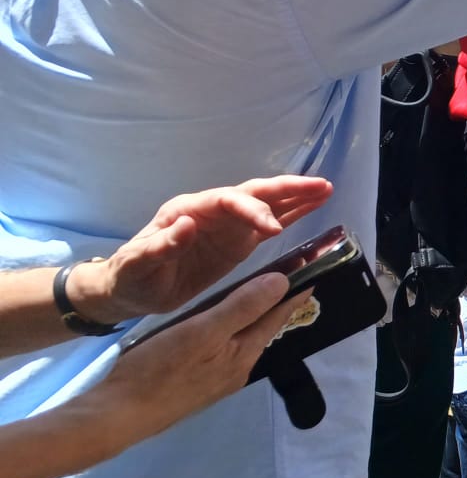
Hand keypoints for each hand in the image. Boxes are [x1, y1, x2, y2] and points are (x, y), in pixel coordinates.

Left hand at [73, 177, 334, 325]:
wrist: (128, 290)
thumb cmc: (130, 277)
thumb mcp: (137, 265)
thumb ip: (161, 245)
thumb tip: (187, 224)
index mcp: (187, 211)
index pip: (226, 201)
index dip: (251, 211)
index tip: (272, 229)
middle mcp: (212, 211)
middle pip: (254, 193)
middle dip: (287, 190)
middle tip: (320, 187)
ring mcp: (227, 225)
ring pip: (267, 205)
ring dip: (297, 197)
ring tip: (327, 190)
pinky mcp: (238, 242)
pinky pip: (270, 224)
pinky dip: (293, 215)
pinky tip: (315, 207)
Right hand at [97, 273, 313, 433]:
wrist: (117, 416)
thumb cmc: (159, 370)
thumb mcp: (203, 331)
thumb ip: (243, 307)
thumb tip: (283, 282)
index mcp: (243, 355)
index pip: (277, 317)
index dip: (293, 293)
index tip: (313, 271)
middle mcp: (236, 369)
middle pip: (262, 329)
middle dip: (275, 305)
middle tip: (288, 277)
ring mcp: (215, 379)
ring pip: (241, 340)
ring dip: (251, 317)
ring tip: (257, 294)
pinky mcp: (194, 383)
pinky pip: (221, 349)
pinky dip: (227, 330)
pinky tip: (218, 323)